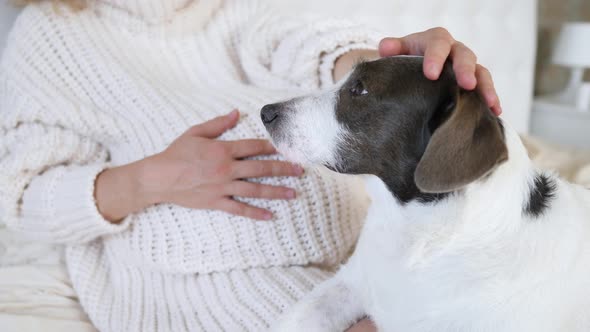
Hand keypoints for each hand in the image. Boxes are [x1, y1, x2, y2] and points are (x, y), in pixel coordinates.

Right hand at [95, 110, 302, 221]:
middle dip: (283, 169)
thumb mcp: (195, 132)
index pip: (253, 147)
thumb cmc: (176, 153)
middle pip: (261, 168)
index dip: (272, 147)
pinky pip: (239, 209)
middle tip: (300, 170)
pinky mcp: (216, 202)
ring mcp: (223, 187)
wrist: (158, 177)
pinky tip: (270, 216)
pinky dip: (255, 213)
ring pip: (255, 189)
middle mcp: (226, 169)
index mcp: (222, 150)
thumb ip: (218, 124)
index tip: (287, 148)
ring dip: (276, 191)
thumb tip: (236, 113)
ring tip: (293, 193)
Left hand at [378, 27, 501, 114]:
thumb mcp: (397, 51)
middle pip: (464, 56)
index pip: (437, 44)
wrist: (413, 69)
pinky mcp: (473, 83)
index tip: (430, 74)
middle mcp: (455, 51)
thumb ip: (392, 48)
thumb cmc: (405, 60)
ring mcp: (466, 67)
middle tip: (467, 85)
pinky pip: (485, 88)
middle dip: (466, 71)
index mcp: (435, 40)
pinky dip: (491, 100)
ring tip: (489, 103)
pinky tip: (496, 113)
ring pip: (480, 73)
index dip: (435, 57)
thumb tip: (385, 48)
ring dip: (485, 87)